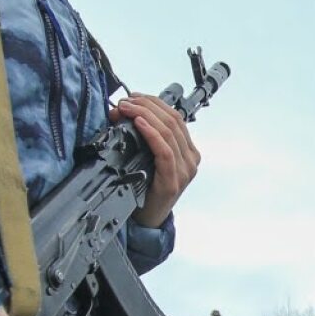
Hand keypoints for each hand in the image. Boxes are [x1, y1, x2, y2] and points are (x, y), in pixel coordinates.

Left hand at [112, 93, 201, 228]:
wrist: (148, 219)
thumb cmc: (146, 187)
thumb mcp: (148, 157)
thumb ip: (144, 136)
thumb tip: (123, 112)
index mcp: (188, 150)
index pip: (175, 117)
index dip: (153, 102)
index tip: (133, 96)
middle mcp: (191, 158)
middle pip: (172, 121)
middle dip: (146, 106)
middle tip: (125, 101)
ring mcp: (185, 170)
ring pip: (168, 132)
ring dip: (144, 115)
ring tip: (126, 109)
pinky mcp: (174, 180)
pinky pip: (164, 151)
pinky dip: (151, 134)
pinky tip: (138, 124)